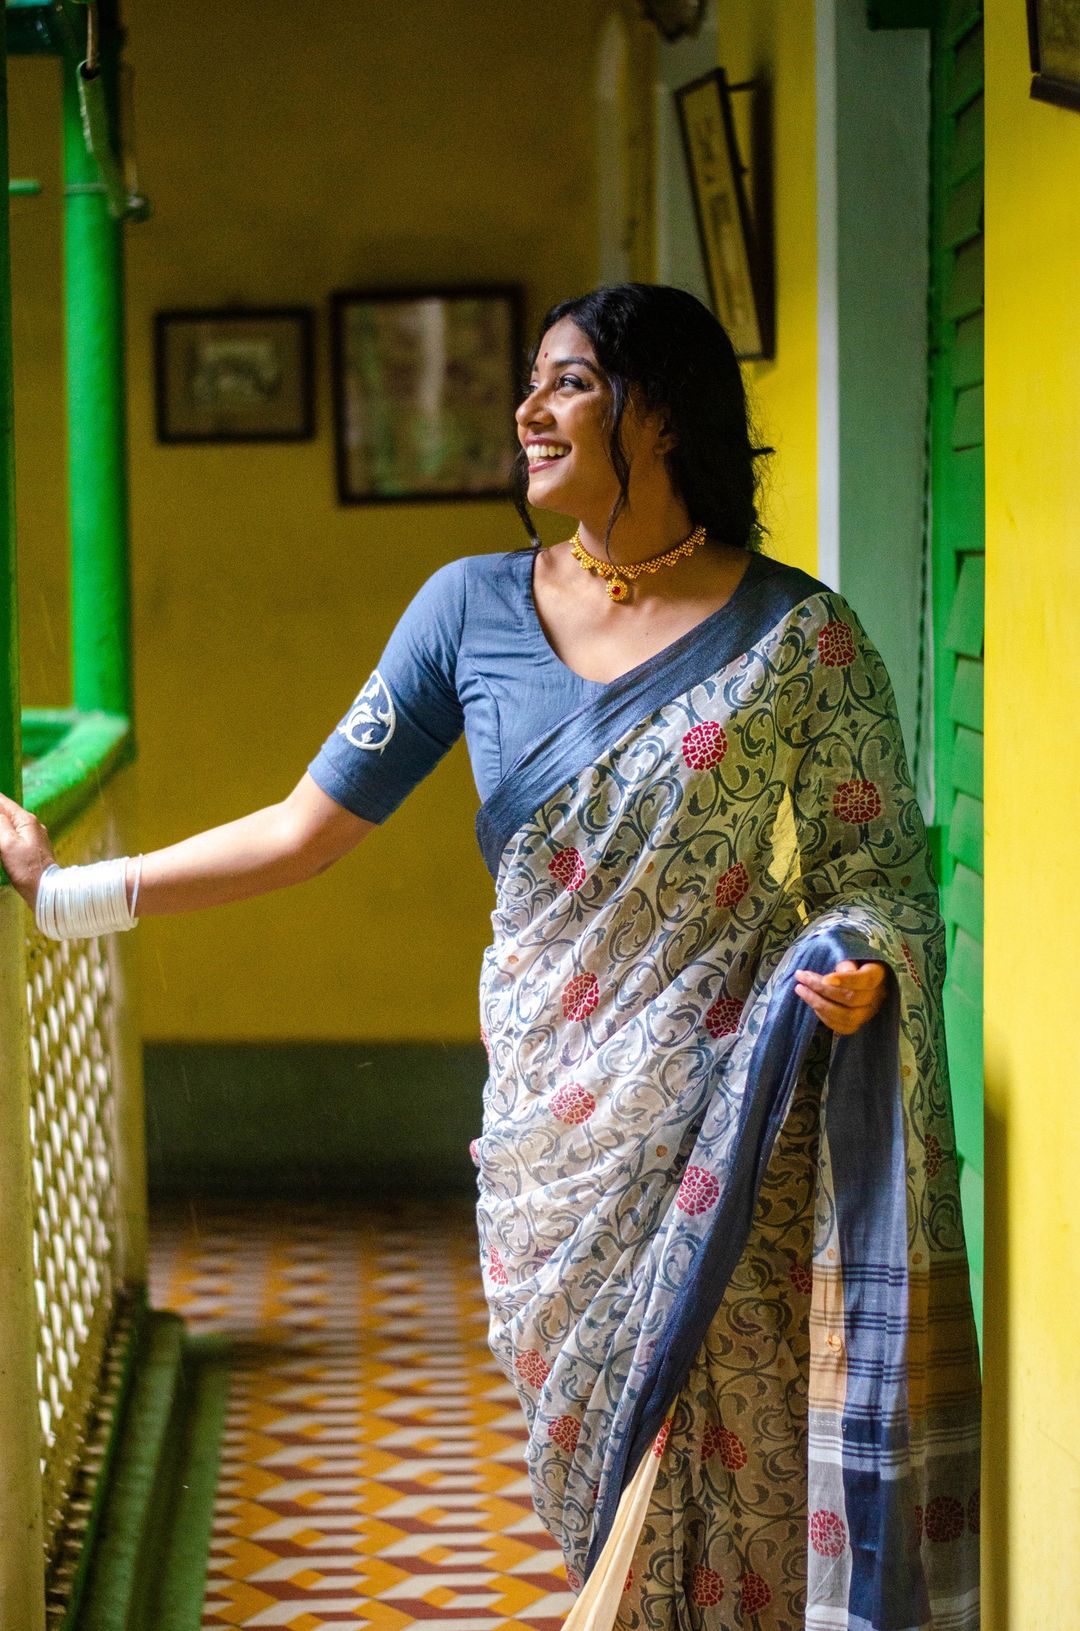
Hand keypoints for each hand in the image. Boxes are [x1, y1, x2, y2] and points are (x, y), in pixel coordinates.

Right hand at [0, 791, 56, 911]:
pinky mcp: (32, 848)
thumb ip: (0, 823)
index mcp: (26, 820)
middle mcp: (32, 825)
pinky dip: (4, 833)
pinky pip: (14, 834)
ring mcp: (33, 836)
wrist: (45, 890)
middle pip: (6, 811)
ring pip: (10, 823)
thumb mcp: (8, 843)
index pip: (2, 802)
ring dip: (0, 823)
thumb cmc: (26, 868)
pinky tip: (2, 838)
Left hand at [793, 958, 887, 1035]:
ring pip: (845, 1016)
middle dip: (822, 988)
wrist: (857, 976)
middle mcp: (877, 996)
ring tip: (800, 989)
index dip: (846, 980)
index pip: (865, 980)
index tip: (825, 979)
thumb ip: (847, 962)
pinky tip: (812, 1003)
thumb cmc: (852, 962)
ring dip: (818, 1003)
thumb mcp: (851, 956)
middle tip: (801, 977)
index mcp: (878, 974)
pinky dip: (824, 1016)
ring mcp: (868, 1013)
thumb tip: (845, 971)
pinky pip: (841, 1027)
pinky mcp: (857, 1024)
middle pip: (851, 998)